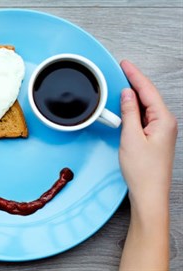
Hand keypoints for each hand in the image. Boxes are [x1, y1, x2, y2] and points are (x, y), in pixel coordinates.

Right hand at [118, 59, 176, 269]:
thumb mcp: (130, 137)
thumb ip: (129, 113)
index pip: (148, 91)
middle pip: (149, 96)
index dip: (135, 75)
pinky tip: (126, 107)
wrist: (149, 193)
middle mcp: (165, 124)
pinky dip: (134, 109)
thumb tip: (126, 95)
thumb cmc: (143, 171)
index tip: (125, 64)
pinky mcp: (154, 138)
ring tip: (121, 84)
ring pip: (146, 106)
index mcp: (163, 120)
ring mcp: (160, 131)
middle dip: (135, 82)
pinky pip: (143, 117)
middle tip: (122, 69)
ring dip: (134, 95)